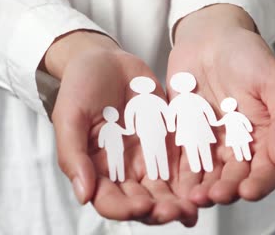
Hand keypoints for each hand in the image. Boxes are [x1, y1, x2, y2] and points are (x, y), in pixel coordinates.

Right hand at [44, 31, 196, 225]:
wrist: (107, 61)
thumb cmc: (81, 86)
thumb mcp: (70, 117)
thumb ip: (73, 154)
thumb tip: (83, 195)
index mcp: (97, 168)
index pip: (109, 200)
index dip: (124, 209)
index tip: (142, 205)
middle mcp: (124, 169)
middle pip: (142, 201)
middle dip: (159, 211)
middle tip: (176, 212)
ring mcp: (148, 157)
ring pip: (165, 190)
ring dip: (179, 202)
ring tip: (193, 207)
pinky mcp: (168, 143)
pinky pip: (182, 165)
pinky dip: (193, 180)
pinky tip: (204, 188)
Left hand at [167, 4, 274, 205]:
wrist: (210, 36)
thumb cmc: (246, 54)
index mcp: (265, 135)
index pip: (266, 169)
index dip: (259, 183)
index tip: (248, 190)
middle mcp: (239, 144)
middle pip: (235, 177)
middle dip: (227, 190)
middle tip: (215, 195)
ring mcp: (212, 142)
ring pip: (209, 175)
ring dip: (202, 189)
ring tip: (193, 196)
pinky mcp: (187, 136)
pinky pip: (183, 159)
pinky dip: (180, 174)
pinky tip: (174, 184)